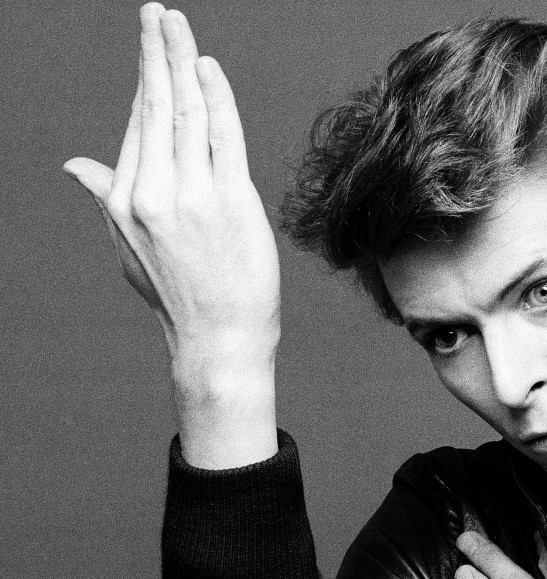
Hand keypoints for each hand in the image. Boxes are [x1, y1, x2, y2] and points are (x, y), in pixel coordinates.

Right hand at [63, 4, 278, 466]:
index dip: (147, 80)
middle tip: (159, 13)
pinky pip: (222, 136)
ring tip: (178, 26)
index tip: (152, 45)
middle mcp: (151, 192)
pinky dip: (217, 98)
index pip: (138, 124)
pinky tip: (209, 68)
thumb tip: (75, 165)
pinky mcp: (230, 201)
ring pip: (186, 113)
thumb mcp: (129, 245)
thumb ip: (106, 197)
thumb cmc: (179, 291)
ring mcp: (190, 196)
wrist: (217, 337)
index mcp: (124, 198)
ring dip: (183, 62)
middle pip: (156, 107)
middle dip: (157, 53)